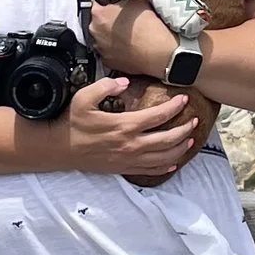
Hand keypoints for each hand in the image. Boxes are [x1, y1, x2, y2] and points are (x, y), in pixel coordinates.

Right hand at [58, 76, 203, 181]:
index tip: (184, 99)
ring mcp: (128, 159)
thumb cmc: (72, 122)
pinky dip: (165, 167)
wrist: (60, 149)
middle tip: (194, 120)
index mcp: (124, 125)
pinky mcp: (123, 168)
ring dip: (180, 148)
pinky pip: (150, 170)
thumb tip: (125, 83)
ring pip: (163, 157)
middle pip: (167, 139)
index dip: (174, 107)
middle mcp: (131, 144)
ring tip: (189, 139)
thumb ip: (105, 86)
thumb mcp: (84, 97)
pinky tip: (173, 162)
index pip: (158, 116)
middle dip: (184, 129)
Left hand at [87, 0, 169, 77]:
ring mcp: (99, 47)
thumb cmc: (150, 27)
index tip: (116, 4)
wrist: (159, 52)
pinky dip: (114, 48)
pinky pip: (107, 51)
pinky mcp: (106, 61)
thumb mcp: (139, 0)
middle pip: (98, 20)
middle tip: (124, 19)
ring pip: (101, 36)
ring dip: (110, 34)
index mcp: (99, 12)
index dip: (109, 1)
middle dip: (108, 19)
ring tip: (127, 34)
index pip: (98, 0)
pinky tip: (127, 46)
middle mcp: (94, 30)